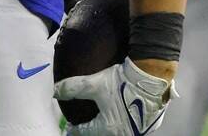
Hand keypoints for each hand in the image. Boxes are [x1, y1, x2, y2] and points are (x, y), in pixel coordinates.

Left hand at [55, 57, 172, 134]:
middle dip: (93, 132)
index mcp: (109, 127)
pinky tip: (122, 117)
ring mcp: (139, 131)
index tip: (70, 128)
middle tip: (86, 127)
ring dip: (109, 129)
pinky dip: (124, 125)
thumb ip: (74, 88)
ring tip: (103, 122)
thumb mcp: (95, 83)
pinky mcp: (150, 124)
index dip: (76, 130)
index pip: (86, 132)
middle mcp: (124, 133)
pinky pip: (133, 129)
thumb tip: (56, 91)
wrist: (151, 77)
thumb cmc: (123, 82)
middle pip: (103, 135)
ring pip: (119, 133)